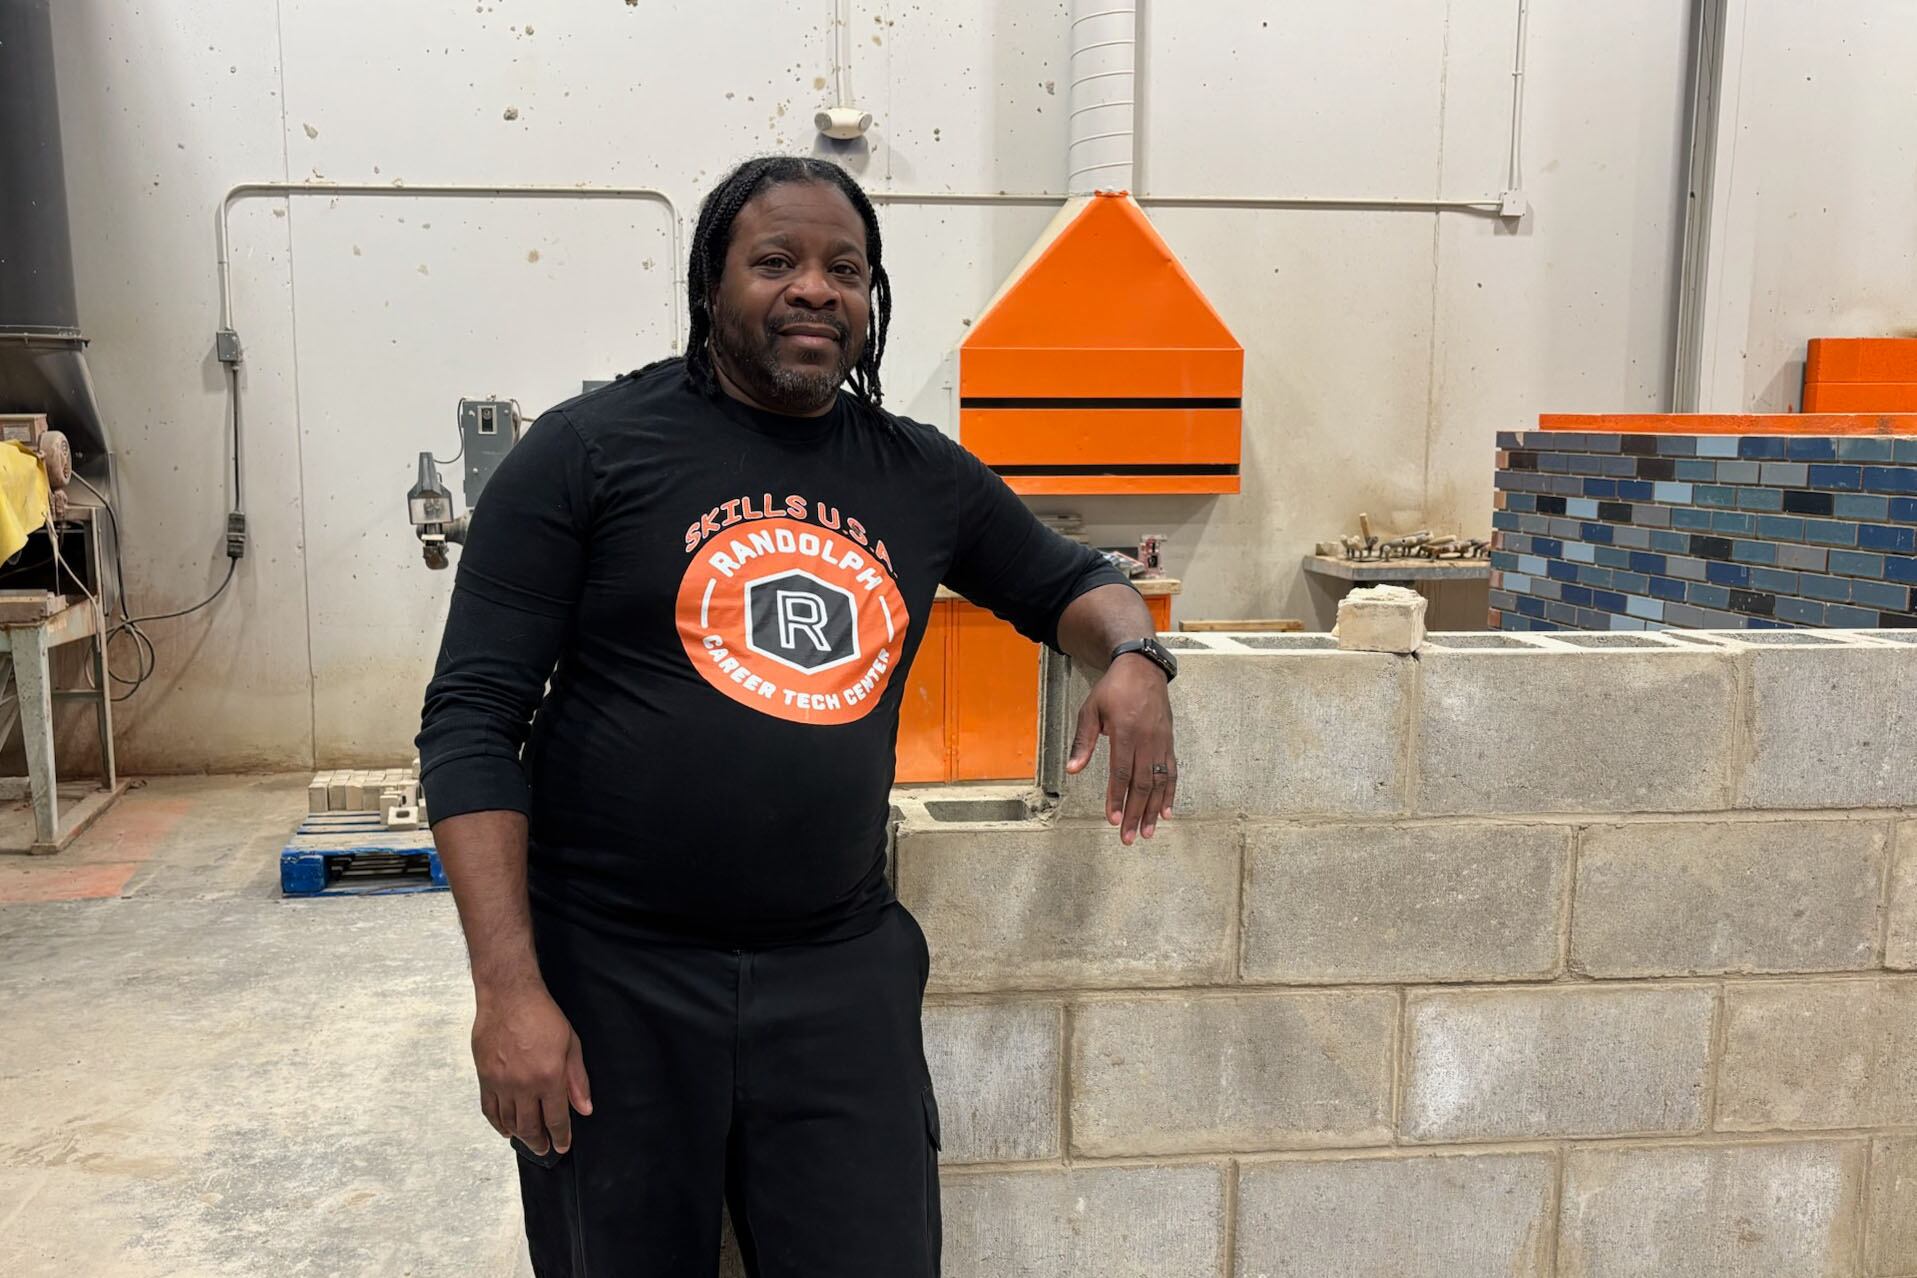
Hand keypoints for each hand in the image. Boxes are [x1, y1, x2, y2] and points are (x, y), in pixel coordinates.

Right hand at [471, 981, 592, 1155]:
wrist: (509, 997)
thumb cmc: (543, 1016)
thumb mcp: (571, 1044)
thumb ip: (577, 1080)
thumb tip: (584, 1109)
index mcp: (549, 1078)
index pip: (557, 1119)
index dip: (561, 1137)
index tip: (563, 1146)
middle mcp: (524, 1086)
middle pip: (531, 1127)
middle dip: (540, 1142)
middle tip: (545, 1149)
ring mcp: (501, 1083)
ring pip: (509, 1122)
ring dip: (520, 1136)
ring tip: (528, 1140)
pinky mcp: (484, 1077)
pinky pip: (489, 1110)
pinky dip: (497, 1124)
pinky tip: (505, 1129)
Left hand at [1064, 653, 1176, 843]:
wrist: (1143, 668)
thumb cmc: (1113, 689)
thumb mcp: (1090, 710)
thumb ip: (1083, 741)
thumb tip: (1072, 770)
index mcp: (1126, 731)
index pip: (1121, 772)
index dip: (1117, 798)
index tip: (1112, 819)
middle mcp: (1147, 739)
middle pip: (1142, 783)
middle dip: (1134, 813)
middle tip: (1128, 837)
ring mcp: (1161, 742)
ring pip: (1159, 782)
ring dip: (1152, 810)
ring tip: (1146, 832)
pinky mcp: (1169, 742)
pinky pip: (1171, 771)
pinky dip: (1169, 793)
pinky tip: (1165, 812)